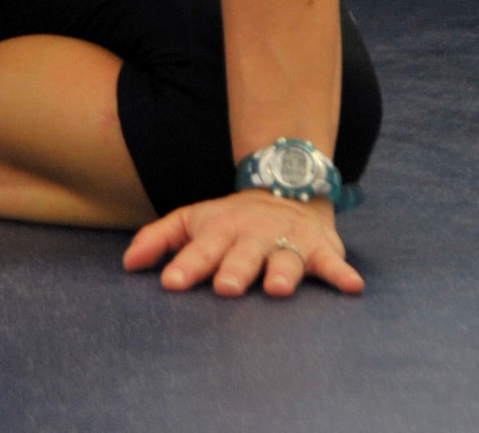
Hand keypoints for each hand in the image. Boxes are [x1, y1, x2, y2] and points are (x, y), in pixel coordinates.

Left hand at [123, 190, 362, 298]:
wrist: (284, 188)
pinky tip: (352, 287)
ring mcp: (287, 241)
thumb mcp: (193, 220)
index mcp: (220, 229)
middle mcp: (253, 235)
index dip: (186, 266)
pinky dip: (342, 273)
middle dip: (233, 270)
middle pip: (241, 254)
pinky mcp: (319, 249)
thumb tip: (127, 263)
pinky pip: (332, 263)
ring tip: (278, 289)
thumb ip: (159, 238)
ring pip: (283, 258)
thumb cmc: (229, 220)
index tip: (171, 283)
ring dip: (281, 273)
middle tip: (226, 288)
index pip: (199, 249)